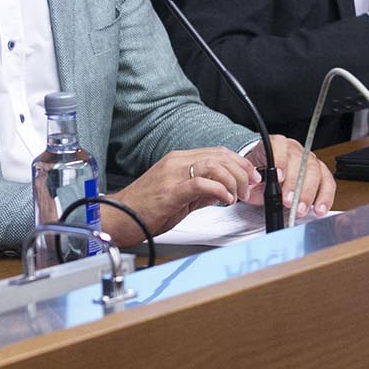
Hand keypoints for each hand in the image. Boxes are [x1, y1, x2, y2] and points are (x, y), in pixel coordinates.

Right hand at [105, 147, 261, 245]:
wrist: (117, 216)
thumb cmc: (142, 209)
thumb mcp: (178, 198)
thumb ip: (200, 192)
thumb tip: (221, 192)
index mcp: (178, 160)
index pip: (216, 152)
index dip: (238, 162)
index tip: (250, 176)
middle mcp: (176, 162)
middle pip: (219, 155)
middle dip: (242, 170)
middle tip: (250, 187)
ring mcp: (173, 174)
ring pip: (214, 165)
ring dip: (233, 180)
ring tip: (238, 195)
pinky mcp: (171, 190)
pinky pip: (202, 183)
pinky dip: (219, 190)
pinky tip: (225, 199)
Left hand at [253, 134, 335, 221]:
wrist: (267, 173)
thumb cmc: (261, 174)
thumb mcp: (252, 177)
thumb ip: (253, 183)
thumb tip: (254, 189)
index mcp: (275, 145)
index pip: (279, 146)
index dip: (279, 160)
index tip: (278, 177)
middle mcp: (294, 149)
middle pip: (299, 161)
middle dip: (294, 183)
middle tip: (288, 201)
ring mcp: (309, 159)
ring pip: (315, 171)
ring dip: (308, 193)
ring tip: (300, 209)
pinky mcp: (321, 172)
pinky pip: (328, 182)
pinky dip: (325, 197)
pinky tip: (319, 209)